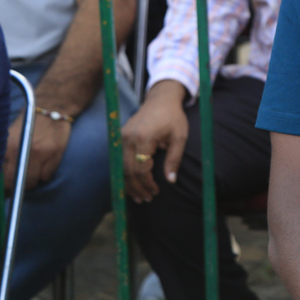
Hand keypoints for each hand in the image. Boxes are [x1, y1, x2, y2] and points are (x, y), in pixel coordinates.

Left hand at [4, 113, 71, 190]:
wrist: (53, 107)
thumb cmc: (29, 122)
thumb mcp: (10, 134)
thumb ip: (4, 154)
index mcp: (9, 147)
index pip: (3, 177)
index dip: (3, 185)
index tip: (5, 186)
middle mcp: (24, 152)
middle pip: (17, 183)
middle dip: (17, 186)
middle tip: (18, 182)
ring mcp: (42, 154)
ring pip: (33, 182)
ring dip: (32, 180)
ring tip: (32, 172)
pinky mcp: (56, 154)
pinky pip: (47, 176)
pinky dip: (44, 175)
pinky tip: (43, 166)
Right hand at [122, 81, 188, 202]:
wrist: (161, 99)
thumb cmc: (173, 117)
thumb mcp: (180, 136)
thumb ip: (174, 159)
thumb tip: (171, 181)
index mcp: (144, 138)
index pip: (141, 168)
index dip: (147, 184)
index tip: (156, 192)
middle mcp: (128, 138)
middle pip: (128, 171)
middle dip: (137, 188)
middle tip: (147, 200)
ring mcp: (122, 138)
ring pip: (121, 167)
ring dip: (129, 184)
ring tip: (139, 197)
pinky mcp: (120, 137)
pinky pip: (119, 160)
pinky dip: (125, 174)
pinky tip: (132, 184)